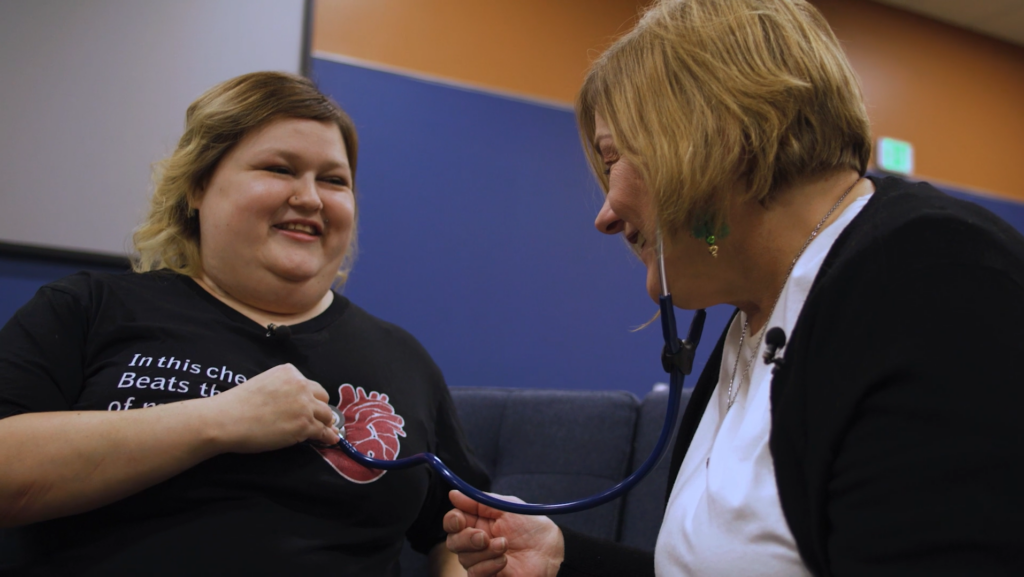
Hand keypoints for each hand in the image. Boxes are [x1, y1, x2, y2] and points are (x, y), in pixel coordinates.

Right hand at [203, 363, 338, 452]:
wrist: (226, 419)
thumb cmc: (237, 404)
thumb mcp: (263, 383)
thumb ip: (281, 389)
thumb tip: (292, 404)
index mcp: (289, 372)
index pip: (309, 385)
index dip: (310, 397)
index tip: (308, 406)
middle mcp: (300, 385)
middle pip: (322, 397)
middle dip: (320, 408)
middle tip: (317, 419)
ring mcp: (304, 405)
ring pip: (326, 414)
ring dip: (325, 423)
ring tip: (326, 431)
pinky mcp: (304, 425)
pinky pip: (323, 431)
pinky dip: (327, 436)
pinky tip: (330, 440)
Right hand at [445, 490, 563, 576]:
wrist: (552, 552)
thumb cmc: (533, 527)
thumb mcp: (507, 507)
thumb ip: (480, 502)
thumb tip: (454, 494)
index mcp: (479, 522)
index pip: (453, 522)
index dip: (452, 520)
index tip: (460, 519)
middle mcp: (477, 543)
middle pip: (452, 542)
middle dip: (466, 538)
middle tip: (484, 536)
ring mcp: (482, 561)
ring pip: (464, 559)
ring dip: (484, 552)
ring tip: (504, 546)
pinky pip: (474, 574)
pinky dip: (487, 566)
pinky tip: (504, 560)